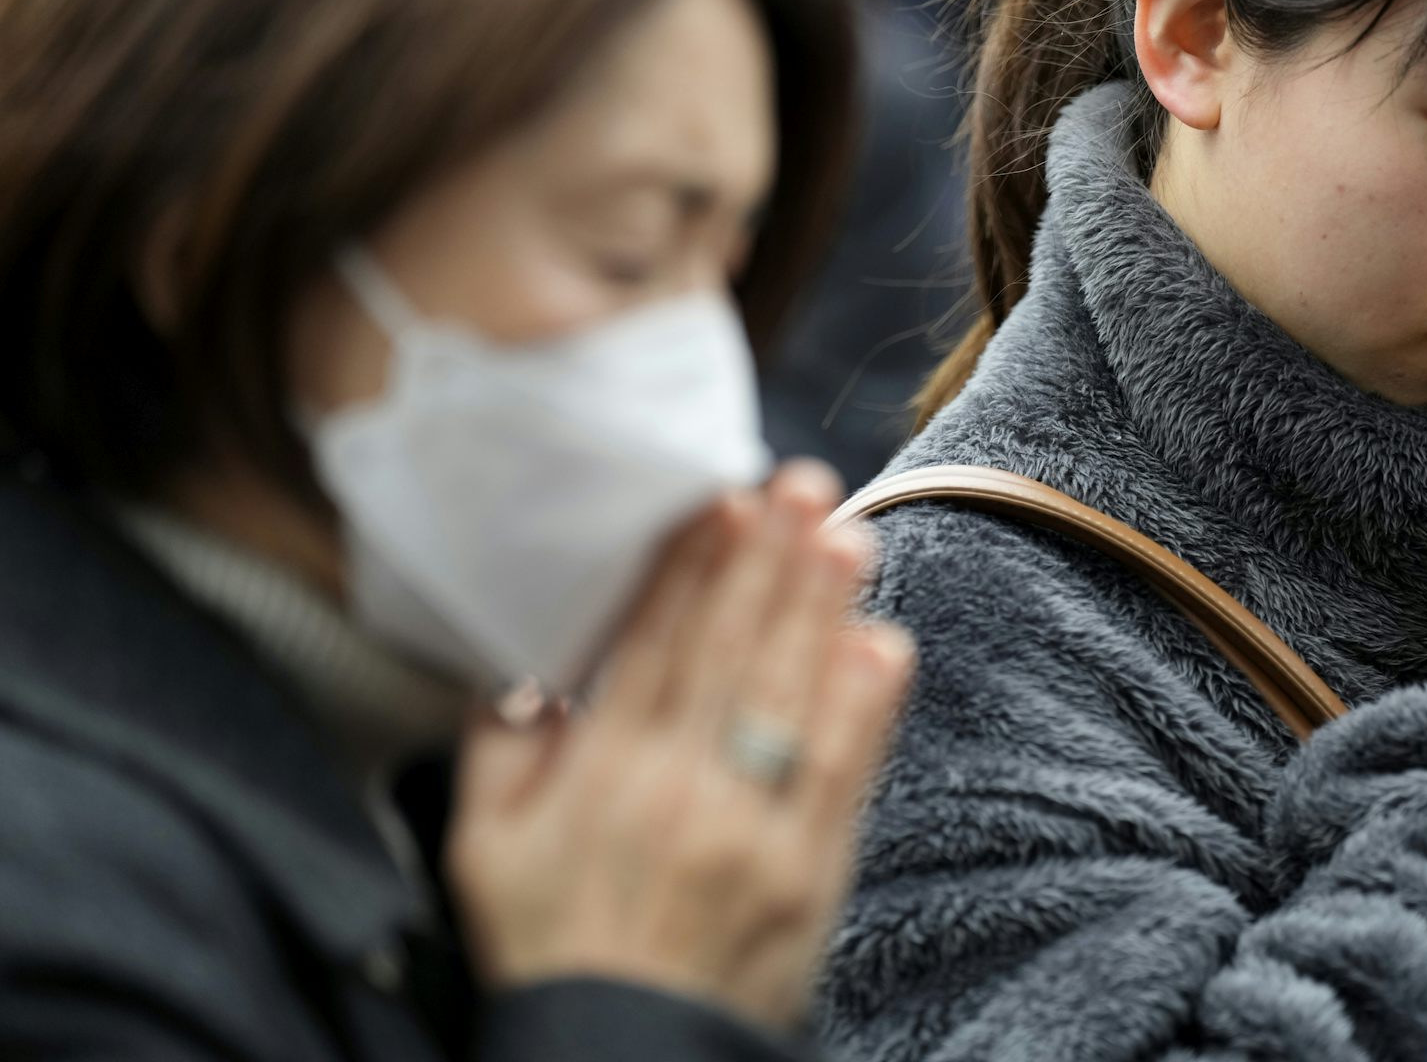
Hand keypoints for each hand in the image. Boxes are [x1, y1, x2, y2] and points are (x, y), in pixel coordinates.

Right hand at [448, 461, 914, 1030]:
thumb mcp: (482, 850)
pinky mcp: (809, 874)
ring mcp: (752, 832)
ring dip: (823, 613)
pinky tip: (883, 649)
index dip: (692, 568)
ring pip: (791, 700)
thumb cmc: (552, 946)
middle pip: (732, 654)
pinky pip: (840, 779)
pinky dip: (865, 713)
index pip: (655, 645)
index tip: (721, 500)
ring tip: (849, 537)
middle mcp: (679, 790)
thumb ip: (500, 748)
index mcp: (602, 773)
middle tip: (801, 484)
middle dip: (769, 562)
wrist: (619, 1061)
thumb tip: (527, 665)